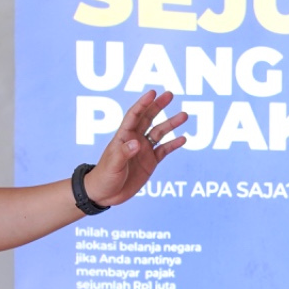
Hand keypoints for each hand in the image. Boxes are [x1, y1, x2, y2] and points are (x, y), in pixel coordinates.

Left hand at [85, 90, 188, 207]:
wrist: (105, 194)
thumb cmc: (104, 177)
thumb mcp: (113, 165)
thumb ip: (124, 153)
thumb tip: (137, 143)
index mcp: (123, 136)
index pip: (134, 115)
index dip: (143, 104)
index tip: (153, 93)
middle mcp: (134, 140)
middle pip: (148, 118)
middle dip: (158, 106)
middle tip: (170, 94)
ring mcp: (143, 150)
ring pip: (159, 132)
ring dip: (171, 124)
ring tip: (184, 115)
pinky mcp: (150, 162)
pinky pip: (164, 150)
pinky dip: (173, 145)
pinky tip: (183, 139)